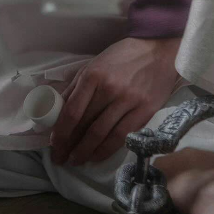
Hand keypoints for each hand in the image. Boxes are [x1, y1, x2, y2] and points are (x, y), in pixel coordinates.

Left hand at [50, 36, 180, 164]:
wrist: (159, 51)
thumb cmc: (123, 57)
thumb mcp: (94, 64)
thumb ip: (77, 87)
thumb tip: (59, 110)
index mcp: (93, 76)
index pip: (72, 111)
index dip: (61, 131)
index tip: (54, 144)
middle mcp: (109, 89)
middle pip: (85, 125)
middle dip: (69, 145)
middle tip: (61, 159)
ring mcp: (128, 101)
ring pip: (102, 134)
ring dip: (86, 151)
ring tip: (76, 161)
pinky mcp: (144, 111)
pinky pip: (122, 136)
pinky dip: (107, 150)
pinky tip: (97, 156)